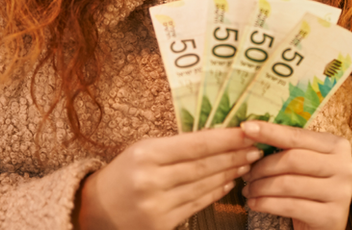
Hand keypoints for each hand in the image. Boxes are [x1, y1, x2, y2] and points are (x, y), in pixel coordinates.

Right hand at [75, 128, 262, 229]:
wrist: (94, 209)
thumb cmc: (124, 172)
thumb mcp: (144, 149)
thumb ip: (177, 145)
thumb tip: (218, 137)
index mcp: (147, 154)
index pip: (196, 144)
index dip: (226, 138)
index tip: (247, 131)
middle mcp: (152, 180)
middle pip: (205, 166)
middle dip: (234, 156)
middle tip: (257, 147)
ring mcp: (157, 206)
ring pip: (204, 186)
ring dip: (230, 173)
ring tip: (247, 162)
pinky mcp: (161, 224)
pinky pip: (197, 204)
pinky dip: (215, 192)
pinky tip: (228, 182)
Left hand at [239, 121, 351, 229]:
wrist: (323, 224)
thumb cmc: (309, 188)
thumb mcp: (305, 163)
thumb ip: (288, 148)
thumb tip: (251, 132)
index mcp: (337, 145)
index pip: (297, 136)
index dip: (270, 131)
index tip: (246, 128)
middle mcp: (344, 166)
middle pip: (292, 159)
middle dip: (263, 166)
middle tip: (246, 173)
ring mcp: (340, 192)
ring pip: (288, 183)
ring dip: (261, 187)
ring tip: (248, 190)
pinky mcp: (331, 216)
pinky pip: (290, 206)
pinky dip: (266, 204)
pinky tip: (255, 203)